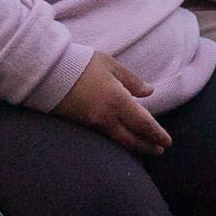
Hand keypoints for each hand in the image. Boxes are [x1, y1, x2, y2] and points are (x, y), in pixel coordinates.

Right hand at [51, 50, 171, 156]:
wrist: (48, 73)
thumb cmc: (81, 64)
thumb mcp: (110, 65)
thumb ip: (131, 80)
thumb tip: (148, 92)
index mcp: (117, 100)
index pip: (143, 123)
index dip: (157, 134)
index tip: (167, 142)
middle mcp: (106, 117)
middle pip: (131, 139)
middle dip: (147, 146)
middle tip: (159, 151)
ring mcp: (92, 123)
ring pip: (118, 140)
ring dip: (134, 146)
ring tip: (145, 148)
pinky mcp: (81, 125)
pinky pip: (105, 137)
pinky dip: (118, 140)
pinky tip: (123, 139)